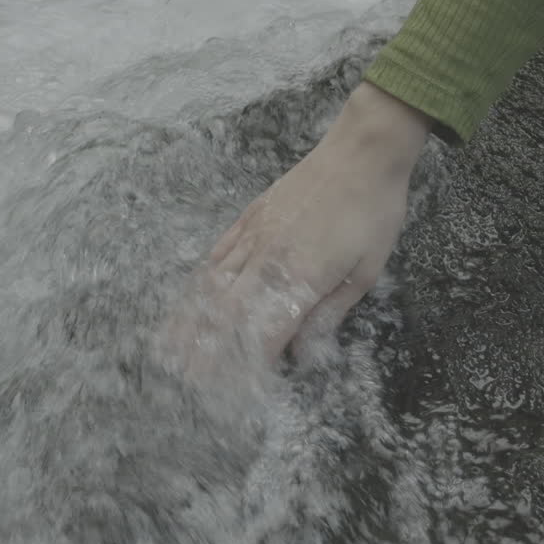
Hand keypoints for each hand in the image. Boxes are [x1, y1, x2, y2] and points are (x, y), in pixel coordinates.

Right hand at [173, 82, 430, 372]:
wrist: (361, 152)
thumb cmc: (372, 213)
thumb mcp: (366, 272)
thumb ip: (329, 314)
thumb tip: (302, 350)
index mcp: (299, 279)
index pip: (263, 333)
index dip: (245, 365)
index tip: (230, 391)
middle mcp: (267, 260)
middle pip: (226, 313)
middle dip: (204, 350)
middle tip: (185, 379)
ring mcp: (254, 236)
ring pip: (212, 285)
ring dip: (191, 319)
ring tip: (171, 347)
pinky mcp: (250, 218)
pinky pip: (217, 255)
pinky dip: (201, 281)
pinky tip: (192, 297)